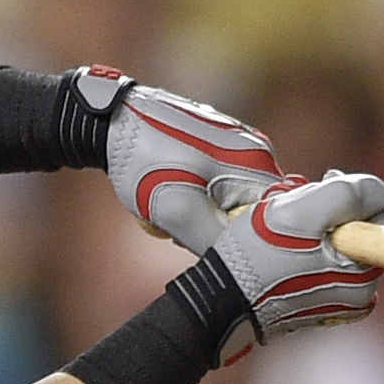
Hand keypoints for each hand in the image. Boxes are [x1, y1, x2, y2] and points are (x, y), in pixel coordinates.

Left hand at [76, 70, 282, 251]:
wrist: (110, 120)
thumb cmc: (144, 163)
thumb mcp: (179, 212)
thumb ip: (217, 240)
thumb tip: (243, 263)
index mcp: (257, 164)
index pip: (274, 221)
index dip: (246, 243)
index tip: (210, 245)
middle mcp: (257, 150)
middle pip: (254, 212)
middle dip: (219, 228)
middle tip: (182, 228)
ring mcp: (238, 144)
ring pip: (234, 201)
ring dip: (204, 215)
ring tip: (169, 210)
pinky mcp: (219, 142)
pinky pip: (221, 185)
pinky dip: (198, 198)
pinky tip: (171, 191)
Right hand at [207, 170, 383, 361]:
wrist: (221, 300)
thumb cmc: (258, 256)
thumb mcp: (301, 212)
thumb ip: (347, 194)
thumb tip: (379, 192)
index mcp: (365, 275)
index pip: (381, 214)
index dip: (349, 194)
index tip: (316, 190)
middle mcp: (360, 293)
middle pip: (361, 228)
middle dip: (331, 211)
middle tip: (295, 208)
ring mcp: (339, 299)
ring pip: (339, 242)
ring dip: (315, 225)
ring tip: (282, 227)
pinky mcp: (318, 301)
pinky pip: (323, 260)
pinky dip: (306, 246)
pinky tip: (281, 245)